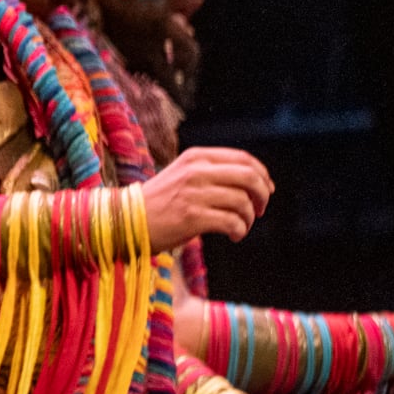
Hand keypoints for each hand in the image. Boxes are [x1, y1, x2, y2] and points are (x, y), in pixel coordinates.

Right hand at [141, 146, 273, 249]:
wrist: (127, 219)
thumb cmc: (159, 201)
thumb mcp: (184, 174)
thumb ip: (211, 172)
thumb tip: (252, 181)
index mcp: (196, 157)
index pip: (243, 158)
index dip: (262, 175)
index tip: (267, 190)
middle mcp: (196, 171)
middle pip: (249, 176)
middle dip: (262, 195)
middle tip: (259, 210)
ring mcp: (194, 193)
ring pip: (242, 201)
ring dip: (249, 218)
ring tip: (240, 227)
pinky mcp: (192, 216)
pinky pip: (232, 222)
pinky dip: (239, 231)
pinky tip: (233, 236)